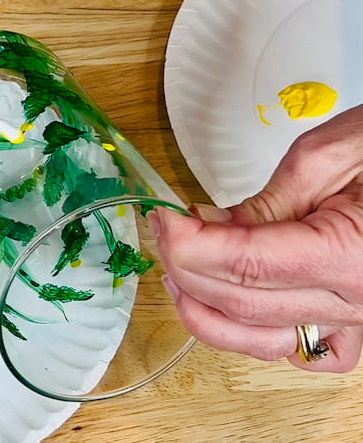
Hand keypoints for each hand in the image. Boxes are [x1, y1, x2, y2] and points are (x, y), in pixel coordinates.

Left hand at [150, 105, 362, 371]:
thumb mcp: (326, 157)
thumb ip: (264, 201)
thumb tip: (208, 225)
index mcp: (353, 255)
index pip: (245, 265)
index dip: (189, 245)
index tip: (164, 219)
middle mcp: (356, 300)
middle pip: (240, 303)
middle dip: (185, 266)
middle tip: (163, 229)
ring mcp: (356, 319)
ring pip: (258, 340)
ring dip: (205, 309)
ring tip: (178, 270)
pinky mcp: (354, 322)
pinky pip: (299, 349)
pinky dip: (253, 336)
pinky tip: (231, 306)